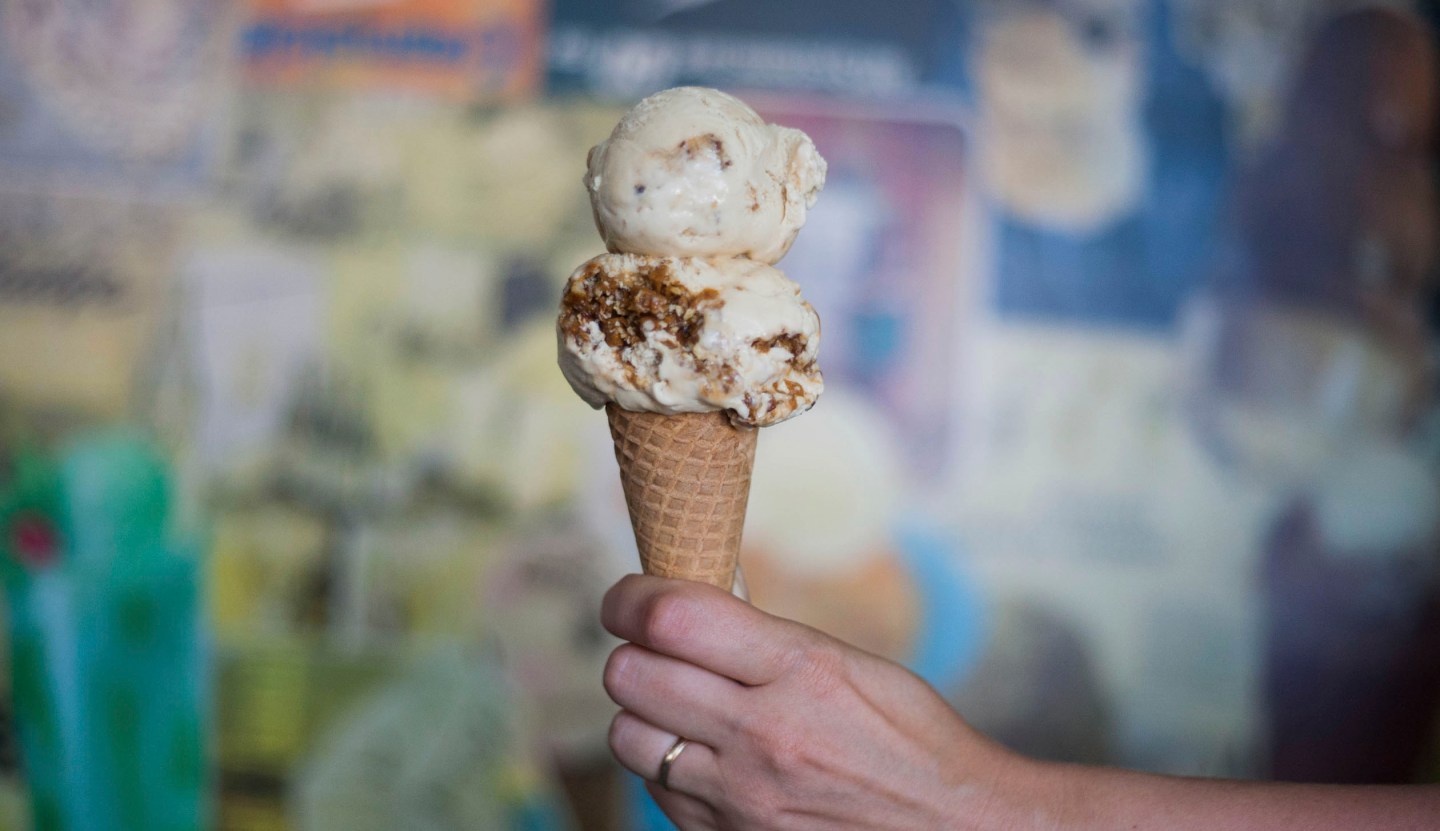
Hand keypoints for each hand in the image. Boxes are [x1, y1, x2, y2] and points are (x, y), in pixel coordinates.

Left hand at [599, 574, 1035, 829]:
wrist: (954, 830)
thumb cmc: (910, 738)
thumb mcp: (848, 664)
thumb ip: (766, 638)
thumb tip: (687, 611)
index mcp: (799, 671)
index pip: (671, 619)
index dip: (631, 599)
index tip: (628, 598)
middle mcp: (761, 736)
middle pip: (629, 674)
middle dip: (633, 651)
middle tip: (656, 649)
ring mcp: (740, 798)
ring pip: (627, 735)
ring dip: (643, 713)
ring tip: (680, 706)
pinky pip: (656, 790)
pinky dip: (668, 767)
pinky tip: (708, 757)